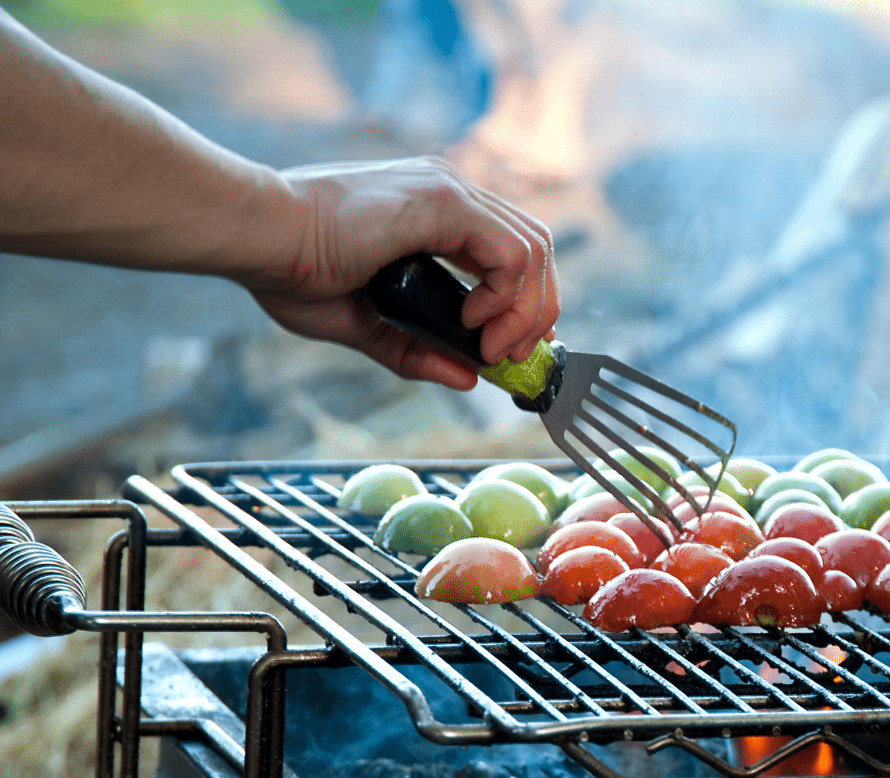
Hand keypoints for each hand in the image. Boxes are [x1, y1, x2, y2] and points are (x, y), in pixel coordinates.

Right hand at [243, 157, 559, 389]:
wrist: (259, 239)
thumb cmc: (294, 271)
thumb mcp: (368, 327)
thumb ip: (418, 351)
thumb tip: (468, 380)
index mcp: (436, 212)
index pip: (513, 252)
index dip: (526, 303)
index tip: (510, 348)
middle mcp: (451, 193)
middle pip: (536, 250)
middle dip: (536, 312)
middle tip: (511, 358)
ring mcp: (449, 192)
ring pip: (534, 250)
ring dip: (526, 311)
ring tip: (492, 348)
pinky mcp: (443, 202)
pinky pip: (511, 252)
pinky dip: (506, 295)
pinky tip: (473, 321)